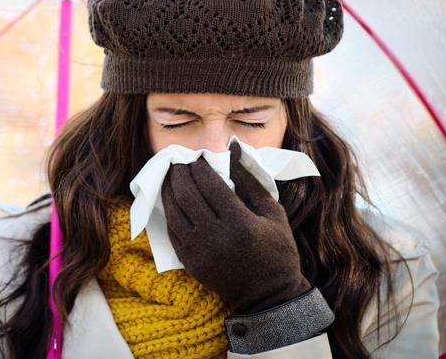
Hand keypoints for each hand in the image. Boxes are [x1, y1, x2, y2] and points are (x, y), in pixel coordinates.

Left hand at [161, 142, 310, 314]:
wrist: (267, 295)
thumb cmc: (276, 250)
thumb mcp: (273, 213)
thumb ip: (250, 180)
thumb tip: (233, 149)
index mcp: (240, 223)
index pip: (210, 185)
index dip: (200, 168)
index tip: (198, 158)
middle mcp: (216, 237)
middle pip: (187, 196)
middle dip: (180, 174)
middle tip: (178, 162)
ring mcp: (199, 251)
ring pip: (174, 213)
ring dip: (169, 190)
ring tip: (171, 177)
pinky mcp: (190, 262)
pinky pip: (172, 232)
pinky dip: (169, 213)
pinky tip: (171, 200)